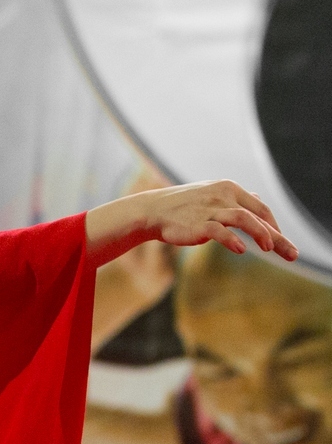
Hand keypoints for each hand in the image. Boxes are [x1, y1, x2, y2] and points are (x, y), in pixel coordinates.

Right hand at [83, 179, 298, 266]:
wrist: (151, 211)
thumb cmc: (183, 206)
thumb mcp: (212, 195)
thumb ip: (235, 198)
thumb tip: (256, 198)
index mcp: (229, 188)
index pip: (261, 208)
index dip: (274, 226)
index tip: (280, 242)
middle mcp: (223, 196)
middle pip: (259, 215)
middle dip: (278, 236)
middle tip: (293, 255)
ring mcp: (210, 209)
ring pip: (244, 218)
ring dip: (261, 234)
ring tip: (269, 249)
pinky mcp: (197, 223)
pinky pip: (220, 230)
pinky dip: (232, 240)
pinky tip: (241, 250)